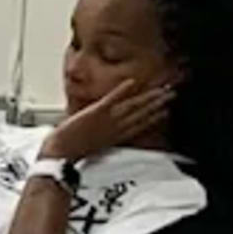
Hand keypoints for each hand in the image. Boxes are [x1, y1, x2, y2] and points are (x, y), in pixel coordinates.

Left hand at [41, 75, 174, 165]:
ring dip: (148, 97)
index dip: (154, 118)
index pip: (140, 125)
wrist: (61, 151)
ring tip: (161, 90)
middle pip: (141, 113)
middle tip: (171, 94)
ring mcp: (107, 119)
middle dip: (157, 104)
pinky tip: (132, 81)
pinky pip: (112, 99)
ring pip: (133, 106)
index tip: (166, 111)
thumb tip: (106, 127)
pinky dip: (122, 90)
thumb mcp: (95, 143)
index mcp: (116, 136)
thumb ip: (104, 134)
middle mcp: (116, 127)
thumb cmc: (73, 148)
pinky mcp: (96, 112)